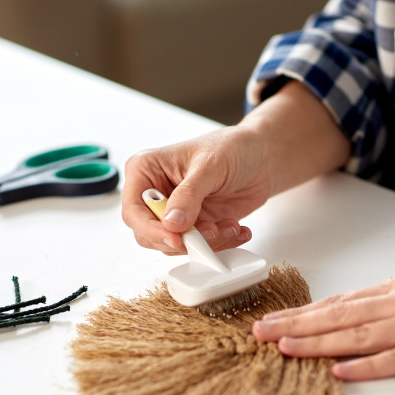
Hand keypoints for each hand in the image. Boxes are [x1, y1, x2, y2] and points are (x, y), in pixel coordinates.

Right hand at [121, 80, 351, 254]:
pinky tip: (237, 229)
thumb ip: (189, 195)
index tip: (176, 238)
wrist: (261, 157)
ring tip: (230, 226)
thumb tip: (171, 223)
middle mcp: (155, 194)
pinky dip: (218, 244)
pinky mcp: (193, 226)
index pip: (134, 210)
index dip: (151, 229)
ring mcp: (173, 212)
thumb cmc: (232, 148)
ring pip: (174, 245)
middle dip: (182, 239)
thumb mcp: (209, 166)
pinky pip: (197, 247)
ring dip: (205, 243)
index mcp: (146, 171)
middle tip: (211, 232)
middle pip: (149, 233)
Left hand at [253, 241, 394, 380]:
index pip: (343, 302)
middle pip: (339, 318)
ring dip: (317, 344)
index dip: (306, 312)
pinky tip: (339, 371)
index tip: (276, 318)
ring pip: (358, 337)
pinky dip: (366, 367)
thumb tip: (373, 300)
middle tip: (260, 333)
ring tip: (283, 348)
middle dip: (296, 326)